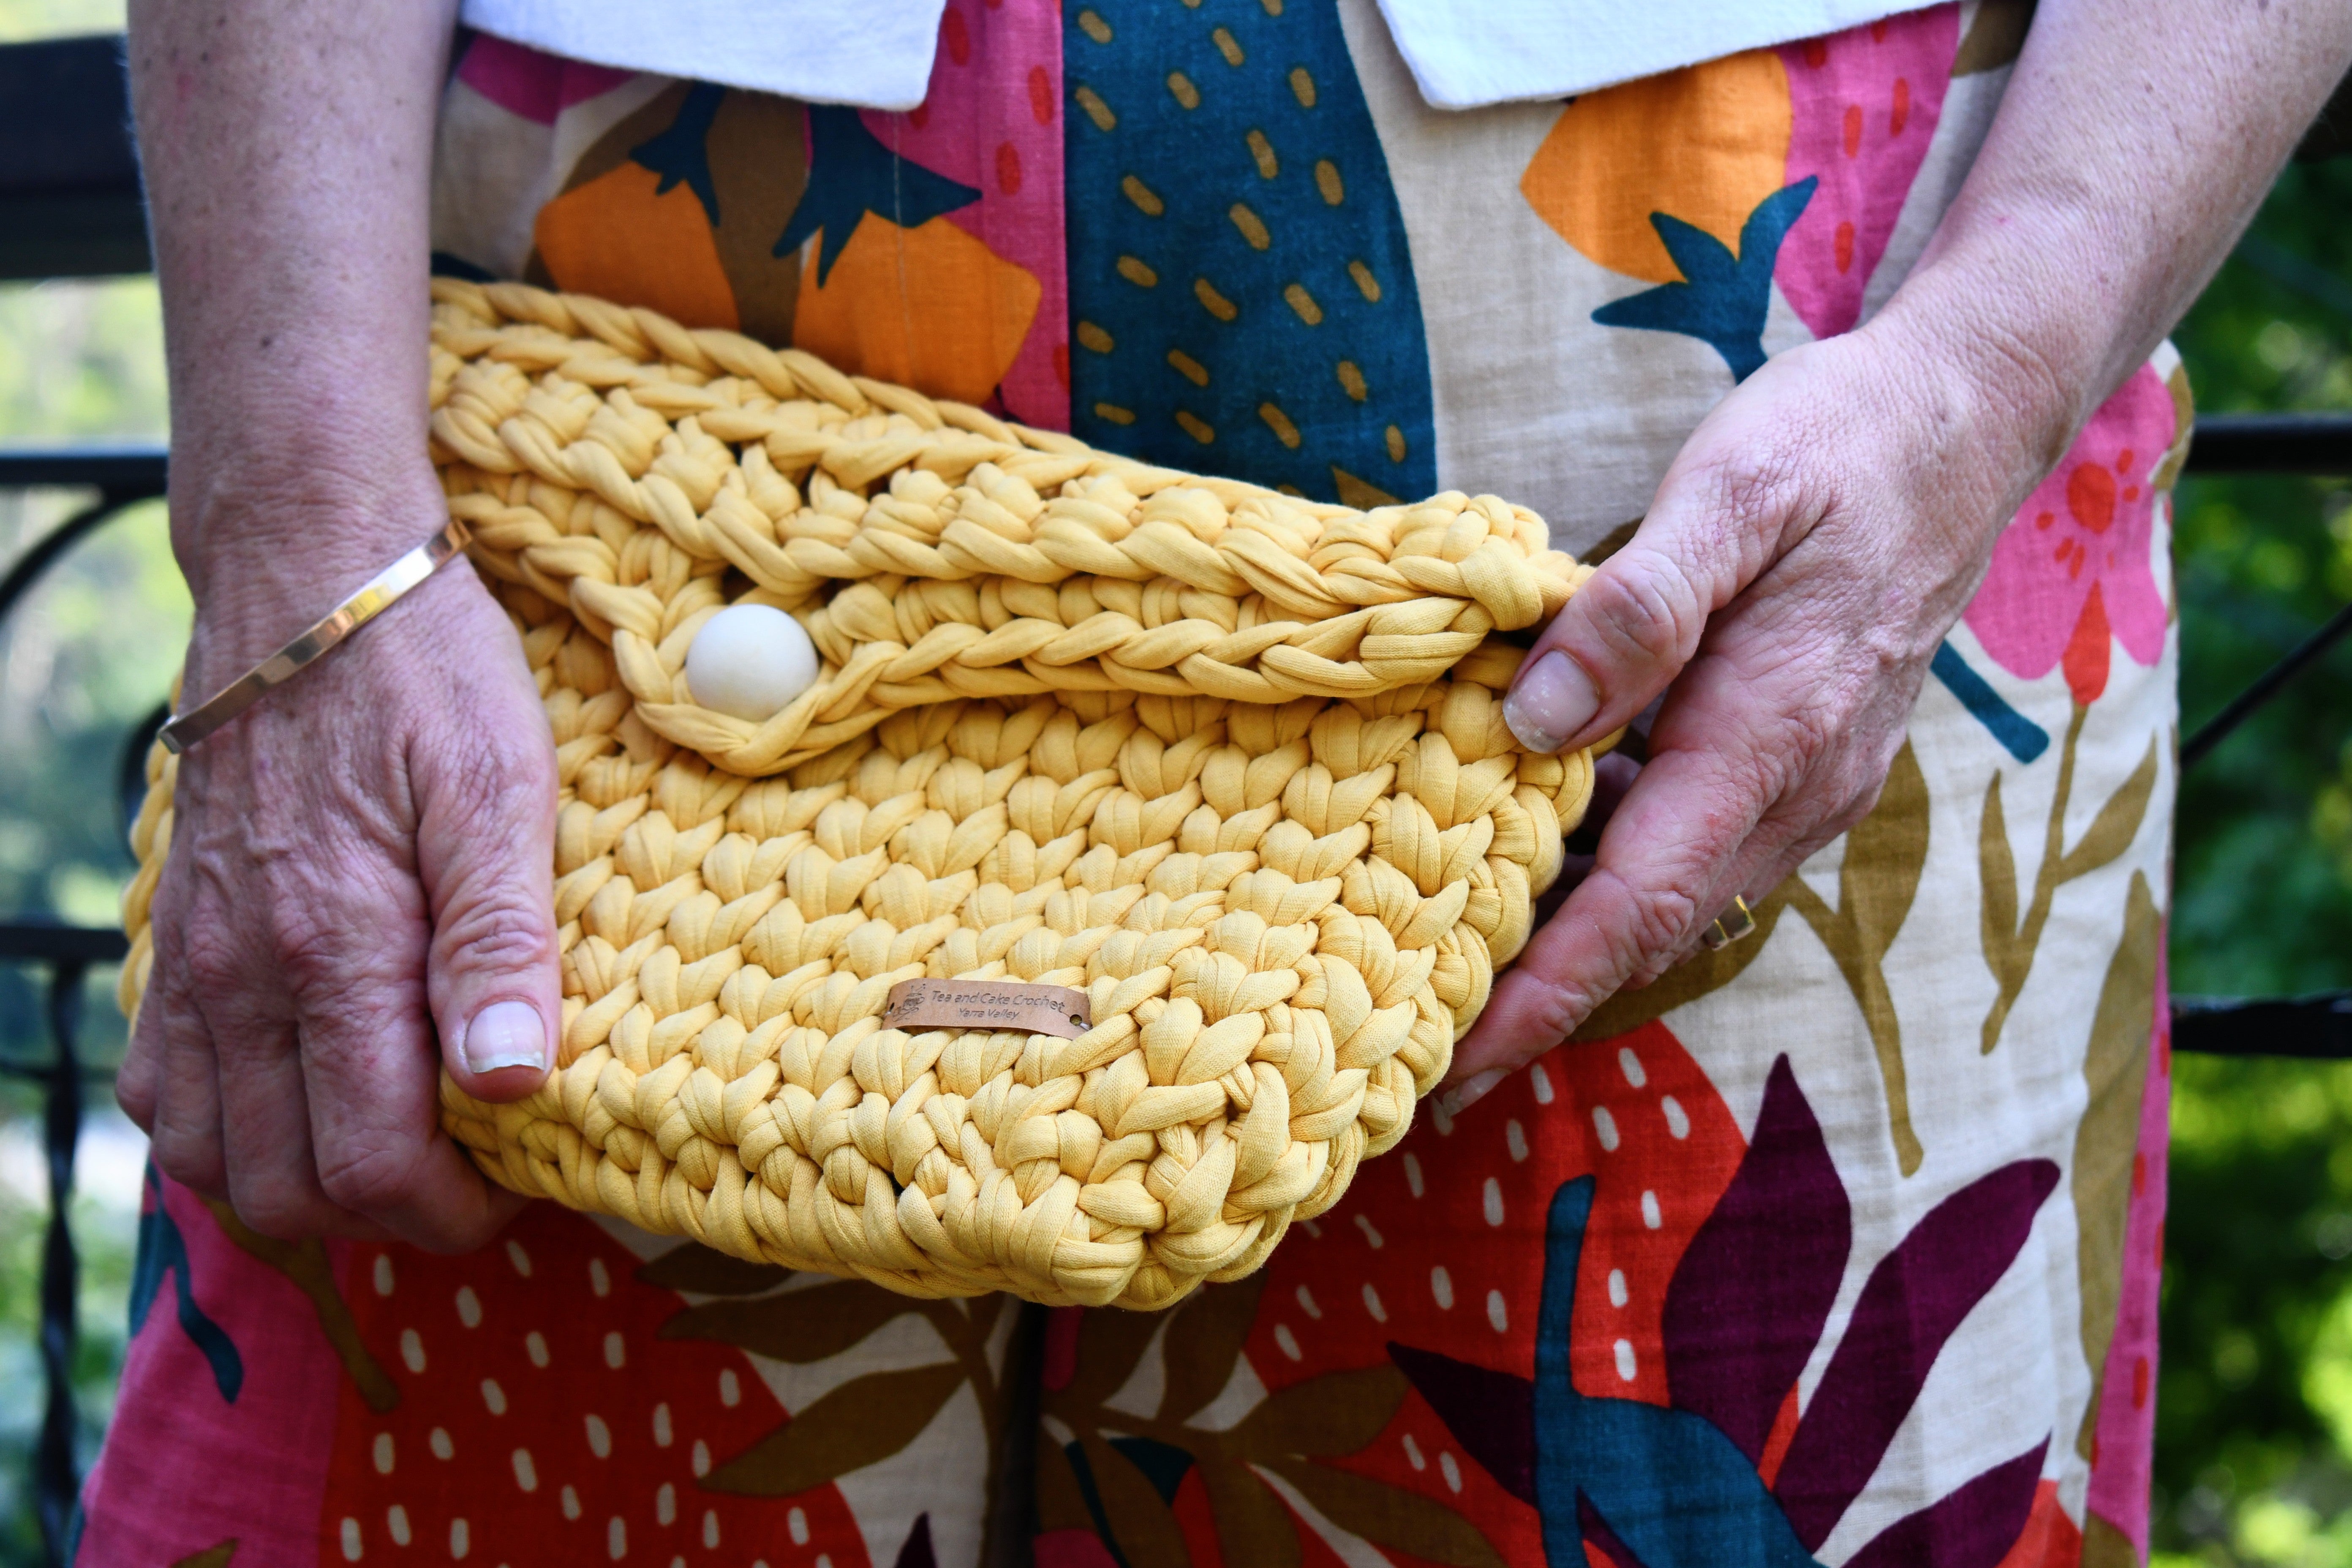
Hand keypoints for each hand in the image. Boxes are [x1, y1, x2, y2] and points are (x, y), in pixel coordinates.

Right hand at [116, 524, 559, 1250]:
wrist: (309, 580)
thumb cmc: (425, 676)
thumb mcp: (501, 787)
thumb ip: (501, 940)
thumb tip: (512, 1082)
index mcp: (334, 947)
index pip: (373, 1165)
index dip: (456, 1212)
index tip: (523, 1181)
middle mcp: (241, 974)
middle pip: (290, 1190)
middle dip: (389, 1217)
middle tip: (473, 1177)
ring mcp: (192, 964)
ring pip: (211, 1161)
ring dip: (304, 1187)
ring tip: (397, 1150)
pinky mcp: (170, 942)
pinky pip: (163, 1092)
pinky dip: (229, 1133)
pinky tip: (304, 1098)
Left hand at [1446, 313, 2059, 1105]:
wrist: (1959, 424)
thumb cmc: (1838, 447)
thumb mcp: (1731, 495)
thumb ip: (1638, 610)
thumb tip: (1539, 716)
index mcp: (1766, 736)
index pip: (1639, 905)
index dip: (1545, 992)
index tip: (1457, 1059)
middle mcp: (1794, 788)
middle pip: (1649, 928)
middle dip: (1539, 996)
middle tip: (1414, 1035)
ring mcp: (1804, 782)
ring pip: (1671, 893)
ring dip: (1571, 936)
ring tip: (1448, 958)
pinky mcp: (1797, 758)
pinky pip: (1692, 844)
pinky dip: (1612, 867)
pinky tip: (1532, 841)